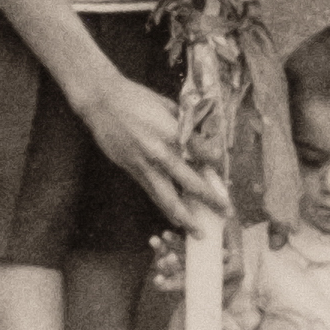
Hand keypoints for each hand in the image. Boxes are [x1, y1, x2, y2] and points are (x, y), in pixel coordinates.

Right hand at [78, 69, 229, 237]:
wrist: (102, 102)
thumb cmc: (136, 98)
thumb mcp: (167, 105)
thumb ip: (185, 124)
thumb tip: (202, 137)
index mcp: (174, 132)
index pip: (205, 155)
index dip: (218, 166)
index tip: (227, 176)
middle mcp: (162, 152)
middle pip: (192, 183)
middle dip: (211, 200)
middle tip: (226, 212)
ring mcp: (146, 165)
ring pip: (169, 198)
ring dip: (186, 217)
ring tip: (198, 231)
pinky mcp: (132, 170)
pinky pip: (152, 194)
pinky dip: (165, 208)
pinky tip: (175, 219)